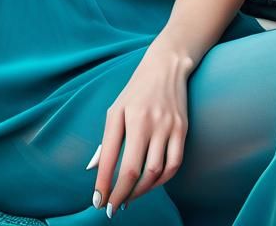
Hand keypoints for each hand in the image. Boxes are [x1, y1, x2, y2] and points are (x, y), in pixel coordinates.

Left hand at [88, 46, 191, 214]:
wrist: (166, 66)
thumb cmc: (136, 90)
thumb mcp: (115, 109)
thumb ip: (106, 140)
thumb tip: (93, 169)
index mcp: (122, 115)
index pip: (109, 157)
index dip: (103, 183)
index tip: (97, 202)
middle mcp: (144, 121)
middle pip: (132, 169)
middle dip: (120, 194)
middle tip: (112, 208)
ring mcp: (166, 126)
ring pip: (154, 172)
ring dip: (140, 191)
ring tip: (129, 198)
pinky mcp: (182, 129)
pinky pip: (173, 164)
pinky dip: (161, 181)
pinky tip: (150, 185)